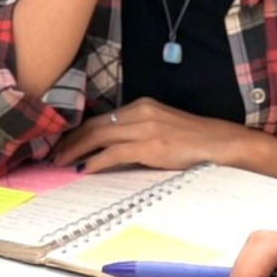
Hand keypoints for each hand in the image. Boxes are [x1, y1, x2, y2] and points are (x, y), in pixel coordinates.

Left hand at [54, 98, 276, 175]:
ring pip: (99, 136)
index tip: (63, 142)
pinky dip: (96, 161)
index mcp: (142, 106)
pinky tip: (85, 170)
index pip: (101, 117)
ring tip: (61, 163)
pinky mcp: (151, 146)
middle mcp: (140, 112)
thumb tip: (111, 149)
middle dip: (70, 140)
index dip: (79, 130)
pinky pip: (115, 153)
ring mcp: (145, 128)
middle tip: (53, 154)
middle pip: (94, 124)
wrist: (223, 143)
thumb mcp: (162, 128)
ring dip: (76, 150)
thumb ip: (138, 132)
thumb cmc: (194, 141)